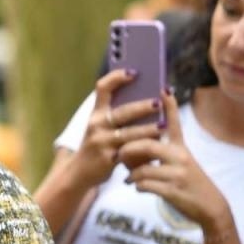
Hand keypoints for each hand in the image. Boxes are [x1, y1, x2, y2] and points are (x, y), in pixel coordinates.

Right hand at [67, 69, 166, 187]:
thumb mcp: (101, 126)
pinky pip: (129, 152)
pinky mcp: (107, 158)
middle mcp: (97, 124)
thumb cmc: (99, 144)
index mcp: (97, 113)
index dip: (117, 78)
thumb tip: (148, 97)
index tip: (134, 72)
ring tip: (163, 125)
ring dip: (147, 129)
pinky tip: (156, 146)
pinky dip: (144, 148)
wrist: (80, 172)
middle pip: (121, 112)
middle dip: (141, 107)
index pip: (103, 88)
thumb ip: (117, 113)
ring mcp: (101, 142)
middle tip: (158, 103)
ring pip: (128, 133)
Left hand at [123, 93, 230, 234]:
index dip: (169, 106)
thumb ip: (163, 153)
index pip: (174, 124)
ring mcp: (177, 174)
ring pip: (144, 168)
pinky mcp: (173, 190)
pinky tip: (137, 187)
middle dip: (129, 149)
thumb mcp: (182, 163)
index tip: (163, 89)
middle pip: (148, 145)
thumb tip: (134, 148)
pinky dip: (138, 186)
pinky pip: (146, 185)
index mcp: (181, 148)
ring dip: (132, 174)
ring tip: (129, 177)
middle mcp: (180, 158)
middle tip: (119, 154)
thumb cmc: (190, 183)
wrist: (210, 207)